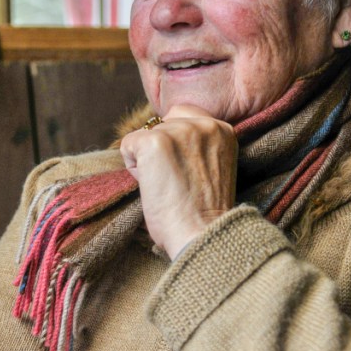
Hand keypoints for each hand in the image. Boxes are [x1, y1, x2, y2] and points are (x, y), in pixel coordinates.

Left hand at [119, 105, 237, 258]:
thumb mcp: (214, 166)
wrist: (201, 234)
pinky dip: (133, 168)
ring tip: (168, 186)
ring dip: (148, 161)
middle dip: (162, 152)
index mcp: (222, 129)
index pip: (183, 116)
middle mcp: (203, 124)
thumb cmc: (204, 213)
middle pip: (162, 125)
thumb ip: (198, 145)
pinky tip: (153, 186)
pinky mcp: (154, 142)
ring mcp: (178, 131)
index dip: (176, 143)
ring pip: (145, 135)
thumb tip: (164, 134)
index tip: (185, 170)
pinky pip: (128, 145)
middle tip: (177, 182)